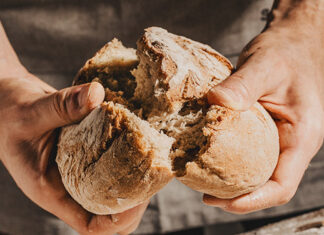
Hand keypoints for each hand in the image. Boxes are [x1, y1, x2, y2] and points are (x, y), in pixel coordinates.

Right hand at [0, 24, 146, 234]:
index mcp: (52, 190)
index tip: (140, 198)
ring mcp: (79, 170)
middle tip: (152, 174)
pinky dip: (127, 155)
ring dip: (135, 177)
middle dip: (135, 200)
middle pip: (109, 211)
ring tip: (152, 157)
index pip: (90, 224)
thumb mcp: (30, 112)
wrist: (9, 103)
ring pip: (113, 188)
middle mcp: (69, 185)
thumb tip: (97, 94)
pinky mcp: (87, 153)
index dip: (118, 219)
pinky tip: (139, 137)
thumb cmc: (11, 114)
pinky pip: (111, 162)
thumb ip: (61, 105)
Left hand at [204, 0, 323, 213]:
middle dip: (237, 196)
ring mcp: (279, 139)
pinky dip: (231, 162)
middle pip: (267, 185)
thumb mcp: (266, 65)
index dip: (253, 201)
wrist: (293, 42)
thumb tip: (214, 102)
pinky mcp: (265, 131)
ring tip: (203, 181)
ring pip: (258, 173)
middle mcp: (291, 144)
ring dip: (233, 182)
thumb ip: (243, 84)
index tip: (221, 202)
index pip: (282, 185)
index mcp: (301, 136)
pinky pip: (250, 155)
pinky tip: (209, 157)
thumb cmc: (286, 53)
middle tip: (205, 195)